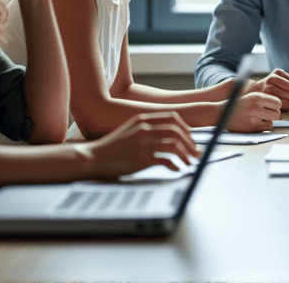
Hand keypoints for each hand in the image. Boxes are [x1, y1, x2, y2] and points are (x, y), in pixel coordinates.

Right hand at [83, 112, 197, 178]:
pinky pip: (166, 160)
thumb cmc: (112, 147)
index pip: (172, 118)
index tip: (191, 138)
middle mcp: (144, 129)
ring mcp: (143, 143)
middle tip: (196, 153)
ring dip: (186, 155)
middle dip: (190, 143)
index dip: (186, 128)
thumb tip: (167, 136)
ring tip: (189, 163)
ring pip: (175, 145)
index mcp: (142, 119)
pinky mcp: (141, 158)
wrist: (93, 157)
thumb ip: (146, 128)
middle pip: (177, 131)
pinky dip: (175, 165)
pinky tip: (177, 170)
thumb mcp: (129, 130)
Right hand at [228, 92, 281, 131]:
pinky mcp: (251, 128)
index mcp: (257, 97)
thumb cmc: (239, 104)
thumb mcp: (251, 96)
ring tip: (261, 118)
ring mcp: (253, 118)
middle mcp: (256, 107)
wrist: (221, 113)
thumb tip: (282, 104)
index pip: (278, 103)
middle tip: (268, 113)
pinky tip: (256, 123)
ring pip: (272, 122)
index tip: (272, 107)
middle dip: (274, 114)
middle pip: (278, 114)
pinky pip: (266, 128)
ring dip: (269, 120)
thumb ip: (265, 98)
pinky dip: (263, 126)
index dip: (276, 106)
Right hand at [246, 69, 288, 110]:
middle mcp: (270, 80)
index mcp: (277, 73)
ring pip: (284, 96)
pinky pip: (279, 103)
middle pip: (287, 88)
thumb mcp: (284, 79)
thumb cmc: (275, 84)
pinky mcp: (265, 99)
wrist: (257, 89)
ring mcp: (267, 89)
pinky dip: (287, 105)